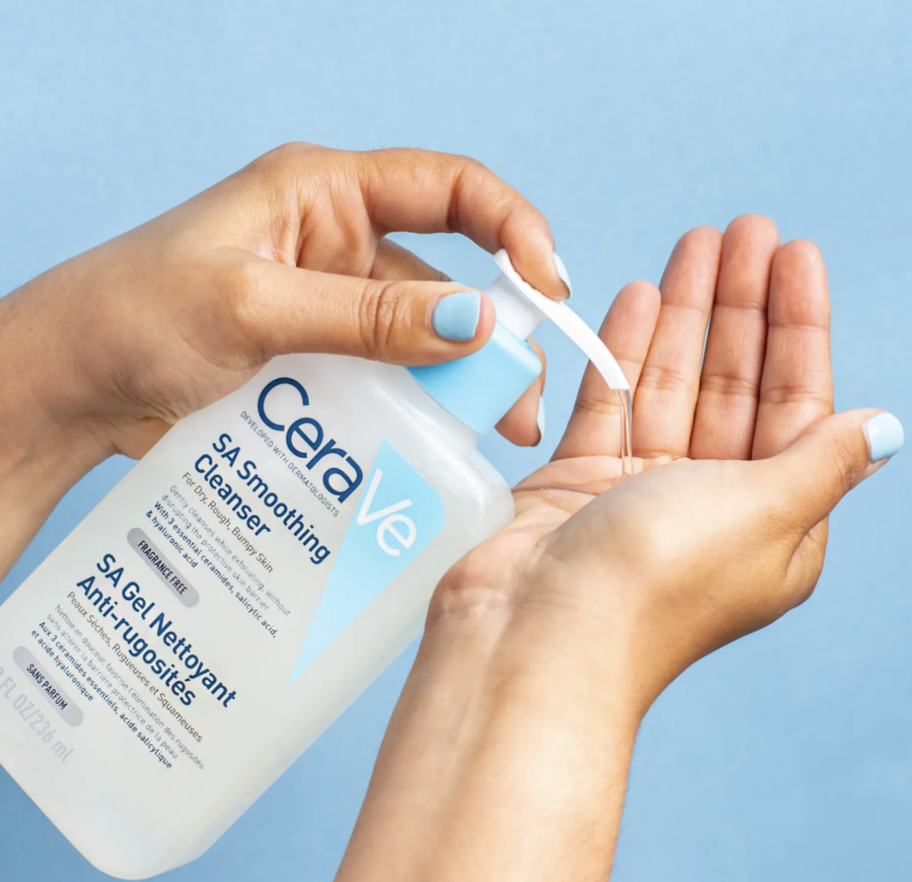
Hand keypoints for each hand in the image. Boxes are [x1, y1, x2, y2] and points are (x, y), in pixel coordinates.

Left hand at [0, 143, 566, 574]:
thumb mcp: (252, 306)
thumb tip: (474, 321)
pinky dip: (411, 407)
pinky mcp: (317, 359)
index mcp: (323, 193)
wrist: (70, 388)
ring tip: (487, 433)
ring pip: (420, 337)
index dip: (512, 227)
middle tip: (518, 398)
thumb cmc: (131, 315)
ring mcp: (328, 307)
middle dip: (493, 331)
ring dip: (457, 381)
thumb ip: (365, 315)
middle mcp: (335, 243)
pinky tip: (426, 443)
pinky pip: (384, 378)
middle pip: (447, 276)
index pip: (448, 187)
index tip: (547, 288)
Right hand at [338, 216, 901, 881]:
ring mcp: (640, 493)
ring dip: (683, 315)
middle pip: (733, 385)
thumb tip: (882, 428)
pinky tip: (636, 301)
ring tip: (694, 245)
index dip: (799, 326)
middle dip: (740, 306)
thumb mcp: (760, 513)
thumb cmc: (651, 586)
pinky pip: (610, 405)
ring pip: (670, 386)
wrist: (534, 639)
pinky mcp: (580, 485)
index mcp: (772, 524)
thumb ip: (819, 462)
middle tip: (742, 231)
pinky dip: (622, 355)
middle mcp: (710, 506)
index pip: (798, 405)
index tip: (794, 256)